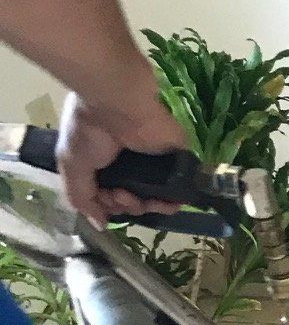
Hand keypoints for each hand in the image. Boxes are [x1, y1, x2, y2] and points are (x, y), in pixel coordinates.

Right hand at [57, 80, 186, 225]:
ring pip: (156, 199)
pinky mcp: (177, 159)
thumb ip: (82, 198)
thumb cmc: (89, 129)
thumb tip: (100, 225)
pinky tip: (164, 204)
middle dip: (126, 206)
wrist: (115, 100)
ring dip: (144, 207)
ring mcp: (155, 162)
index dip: (110, 206)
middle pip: (135, 200)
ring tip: (132, 197)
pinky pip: (180, 190)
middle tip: (120, 195)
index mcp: (105, 161)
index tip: (107, 200)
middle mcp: (130, 163)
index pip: (112, 196)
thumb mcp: (72, 165)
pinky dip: (172, 203)